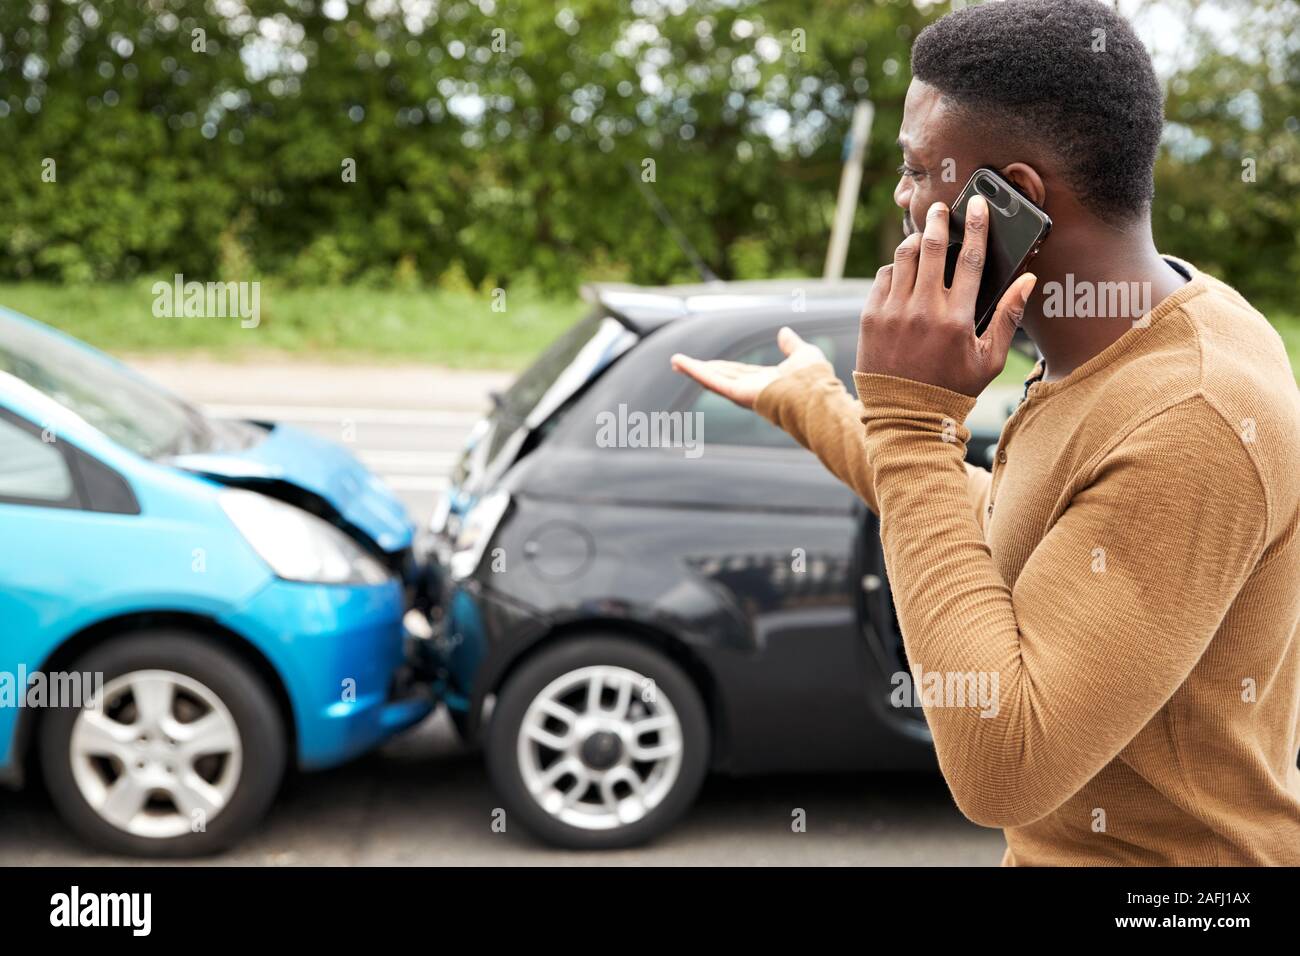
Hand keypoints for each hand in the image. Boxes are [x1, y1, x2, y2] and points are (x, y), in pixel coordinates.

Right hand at [670, 326, 828, 408]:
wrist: (815, 394)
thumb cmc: (814, 380)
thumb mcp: (803, 354)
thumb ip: (792, 345)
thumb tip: (784, 332)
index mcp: (766, 381)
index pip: (739, 372)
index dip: (723, 367)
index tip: (709, 363)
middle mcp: (752, 389)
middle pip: (721, 376)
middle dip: (702, 370)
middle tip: (681, 363)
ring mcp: (743, 393)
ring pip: (713, 379)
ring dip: (693, 370)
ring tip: (675, 361)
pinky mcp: (737, 394)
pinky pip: (712, 381)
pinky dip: (695, 371)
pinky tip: (680, 363)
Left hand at [857, 195, 1037, 396]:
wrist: (904, 414)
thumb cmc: (952, 388)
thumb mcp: (988, 359)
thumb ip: (1009, 316)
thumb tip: (1028, 280)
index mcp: (956, 318)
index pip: (971, 259)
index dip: (976, 226)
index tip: (976, 205)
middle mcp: (923, 309)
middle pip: (933, 247)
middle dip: (938, 221)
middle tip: (941, 208)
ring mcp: (893, 311)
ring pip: (904, 257)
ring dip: (915, 239)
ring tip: (922, 234)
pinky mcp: (870, 317)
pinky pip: (883, 277)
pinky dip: (895, 267)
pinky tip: (904, 268)